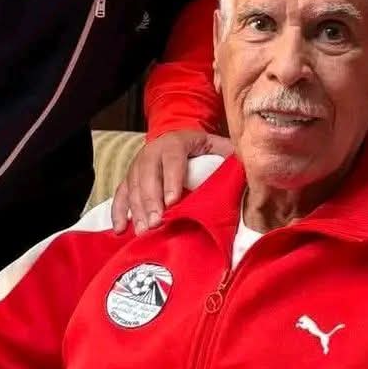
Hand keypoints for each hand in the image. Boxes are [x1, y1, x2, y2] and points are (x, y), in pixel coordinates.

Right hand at [111, 129, 232, 232]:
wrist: (175, 137)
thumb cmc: (200, 147)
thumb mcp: (216, 144)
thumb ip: (229, 156)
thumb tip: (248, 172)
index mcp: (176, 143)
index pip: (173, 161)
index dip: (172, 180)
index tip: (173, 202)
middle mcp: (152, 152)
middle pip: (148, 177)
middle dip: (151, 202)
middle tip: (156, 223)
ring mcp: (137, 166)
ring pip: (133, 188)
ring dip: (137, 210)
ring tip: (143, 231)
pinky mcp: (129, 178)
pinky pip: (121, 195)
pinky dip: (119, 212)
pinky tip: (120, 230)